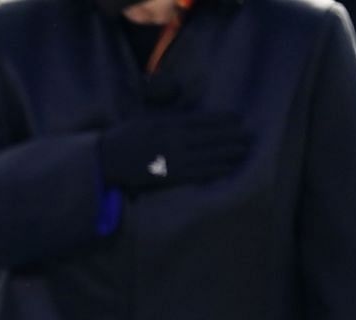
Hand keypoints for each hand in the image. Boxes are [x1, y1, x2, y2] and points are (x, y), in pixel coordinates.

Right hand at [98, 112, 249, 189]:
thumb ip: (168, 113)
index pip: (204, 120)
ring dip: (229, 153)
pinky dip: (216, 169)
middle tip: (249, 136)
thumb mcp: (146, 117)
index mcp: (169, 123)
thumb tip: (188, 106)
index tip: (238, 119)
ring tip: (244, 150)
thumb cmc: (125, 137)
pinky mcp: (170, 176)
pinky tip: (228, 167)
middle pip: (211, 137)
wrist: (106, 161)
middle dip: (232, 136)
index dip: (223, 120)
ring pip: (209, 155)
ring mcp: (174, 159)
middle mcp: (175, 140)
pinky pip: (199, 173)